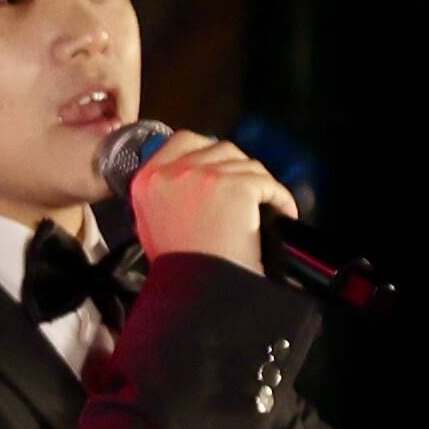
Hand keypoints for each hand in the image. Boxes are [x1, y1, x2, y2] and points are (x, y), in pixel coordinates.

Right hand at [127, 130, 288, 277]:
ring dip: (260, 184)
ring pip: (247, 164)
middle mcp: (172, 171)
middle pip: (220, 149)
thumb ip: (164, 194)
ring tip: (266, 206)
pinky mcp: (236, 186)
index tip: (221, 167)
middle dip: (237, 168)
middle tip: (246, 191)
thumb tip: (188, 179)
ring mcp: (205, 176)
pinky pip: (268, 184)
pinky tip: (282, 213)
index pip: (182, 140)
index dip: (208, 151)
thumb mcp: (151, 224)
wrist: (198, 288)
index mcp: (147, 180)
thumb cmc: (178, 266)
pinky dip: (280, 198)